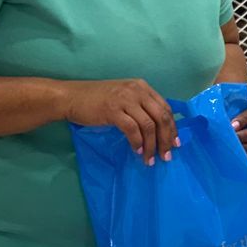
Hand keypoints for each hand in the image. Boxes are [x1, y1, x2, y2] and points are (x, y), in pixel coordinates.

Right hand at [61, 79, 179, 163]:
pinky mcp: (113, 110)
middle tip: (166, 156)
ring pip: (148, 125)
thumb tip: (158, 129)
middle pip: (161, 117)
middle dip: (166, 139)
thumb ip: (140, 107)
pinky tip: (137, 151)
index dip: (172, 127)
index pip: (165, 108)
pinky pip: (132, 129)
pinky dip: (137, 142)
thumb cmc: (97, 100)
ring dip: (151, 145)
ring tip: (150, 159)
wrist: (71, 97)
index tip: (175, 144)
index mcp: (142, 87)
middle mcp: (137, 91)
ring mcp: (125, 99)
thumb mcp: (123, 97)